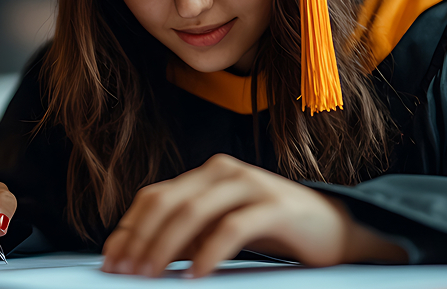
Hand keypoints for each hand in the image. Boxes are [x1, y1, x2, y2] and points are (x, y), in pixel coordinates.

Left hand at [100, 154, 405, 277]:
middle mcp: (224, 171)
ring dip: (165, 247)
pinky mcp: (275, 205)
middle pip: (166, 202)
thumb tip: (141, 257)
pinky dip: (208, 253)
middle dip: (139, 240)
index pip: (154, 197)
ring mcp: (251, 184)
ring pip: (193, 212)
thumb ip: (188, 235)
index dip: (128, 228)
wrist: (336, 228)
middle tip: (125, 272)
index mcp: (207, 174)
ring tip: (151, 275)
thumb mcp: (222, 229)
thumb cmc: (274, 229)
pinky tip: (195, 275)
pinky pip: (232, 228)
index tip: (110, 261)